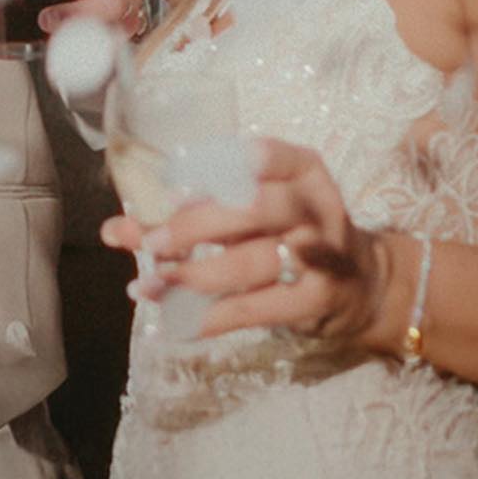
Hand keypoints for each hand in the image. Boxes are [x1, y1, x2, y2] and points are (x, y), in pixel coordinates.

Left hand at [102, 139, 388, 351]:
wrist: (362, 284)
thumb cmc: (290, 235)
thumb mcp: (253, 212)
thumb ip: (189, 216)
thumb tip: (114, 231)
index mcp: (302, 170)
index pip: (266, 154)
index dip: (218, 168)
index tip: (173, 185)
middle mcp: (316, 207)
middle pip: (255, 208)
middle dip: (196, 226)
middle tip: (152, 243)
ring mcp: (321, 257)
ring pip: (252, 262)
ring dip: (195, 276)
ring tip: (150, 285)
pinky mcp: (314, 301)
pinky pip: (255, 309)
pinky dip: (209, 318)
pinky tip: (172, 324)